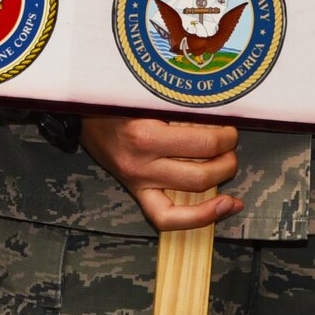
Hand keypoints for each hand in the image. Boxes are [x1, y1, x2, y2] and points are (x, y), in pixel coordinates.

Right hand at [81, 114, 242, 231]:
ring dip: (221, 178)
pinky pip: (168, 218)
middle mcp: (142, 163)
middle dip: (227, 157)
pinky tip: (224, 207)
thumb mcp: (149, 96)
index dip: (226, 136)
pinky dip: (200, 217)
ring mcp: (139, 181)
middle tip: (231, 143)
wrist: (83, 115)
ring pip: (191, 192)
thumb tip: (222, 114)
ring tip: (229, 165)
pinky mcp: (137, 193)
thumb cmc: (119, 100)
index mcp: (146, 135)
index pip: (204, 143)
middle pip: (202, 172)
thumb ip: (182, 106)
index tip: (231, 126)